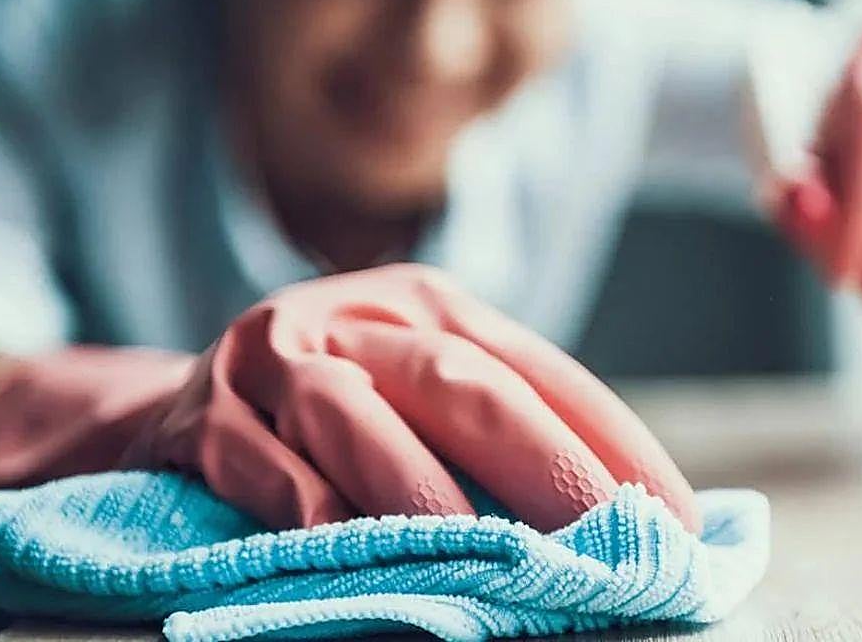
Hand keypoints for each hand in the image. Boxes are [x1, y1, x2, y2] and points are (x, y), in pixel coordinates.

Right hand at [0, 264, 699, 534]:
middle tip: (609, 542)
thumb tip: (624, 515)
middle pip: (457, 380)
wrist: (184, 404)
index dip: (611, 439)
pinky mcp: (200, 416)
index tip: (677, 517)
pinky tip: (340, 547)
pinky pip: (257, 463)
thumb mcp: (414, 393)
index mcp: (426, 305)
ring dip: (420, 490)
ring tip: (486, 557)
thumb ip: (494, 434)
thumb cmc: (332, 413)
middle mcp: (353, 314)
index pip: (535, 368)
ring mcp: (270, 357)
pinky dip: (302, 507)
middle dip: (543, 465)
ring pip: (352, 413)